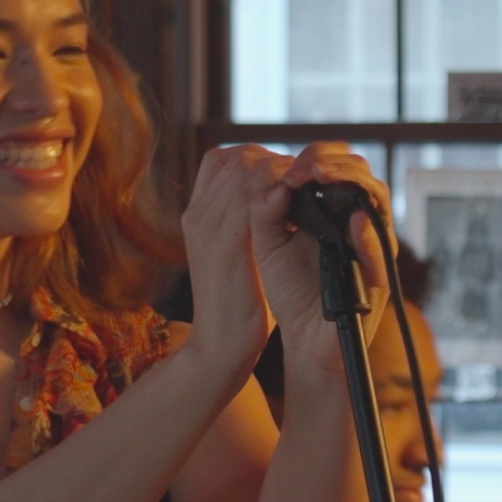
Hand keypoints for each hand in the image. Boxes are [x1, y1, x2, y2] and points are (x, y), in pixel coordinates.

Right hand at [177, 143, 296, 379]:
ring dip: (281, 174)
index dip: (255, 158)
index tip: (283, 173)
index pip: (220, 159)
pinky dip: (275, 192)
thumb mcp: (232, 253)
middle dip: (273, 162)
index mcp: (197, 215)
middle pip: (235, 158)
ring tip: (304, 190)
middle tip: (300, 180)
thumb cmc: (236, 301)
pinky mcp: (226, 245)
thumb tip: (274, 196)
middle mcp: (198, 215)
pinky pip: (250, 200)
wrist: (220, 342)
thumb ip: (243, 221)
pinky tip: (295, 199)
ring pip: (244, 172)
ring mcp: (209, 227)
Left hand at [252, 141, 391, 379]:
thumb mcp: (268, 242)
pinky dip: (369, 234)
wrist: (304, 336)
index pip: (338, 167)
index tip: (289, 167)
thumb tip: (275, 177)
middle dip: (335, 164)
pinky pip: (381, 250)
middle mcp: (358, 222)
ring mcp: (373, 247)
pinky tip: (354, 221)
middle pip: (362, 175)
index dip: (316, 157)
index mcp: (333, 209)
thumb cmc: (290, 288)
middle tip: (307, 167)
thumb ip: (266, 209)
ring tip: (325, 178)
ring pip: (378, 202)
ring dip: (354, 185)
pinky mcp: (381, 277)